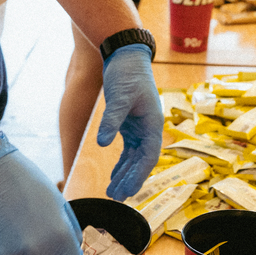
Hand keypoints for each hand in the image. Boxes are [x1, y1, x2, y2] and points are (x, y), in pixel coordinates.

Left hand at [97, 44, 163, 199]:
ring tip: (113, 193)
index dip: (139, 175)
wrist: (126, 56)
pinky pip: (128, 150)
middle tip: (117, 198)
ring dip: (125, 175)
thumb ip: (111, 121)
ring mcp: (140, 127)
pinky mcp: (130, 125)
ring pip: (135, 158)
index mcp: (153, 123)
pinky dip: (121, 164)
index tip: (129, 192)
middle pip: (142, 161)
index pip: (149, 156)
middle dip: (131, 180)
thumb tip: (102, 143)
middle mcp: (149, 128)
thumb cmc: (127, 74)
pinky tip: (113, 176)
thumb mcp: (119, 96)